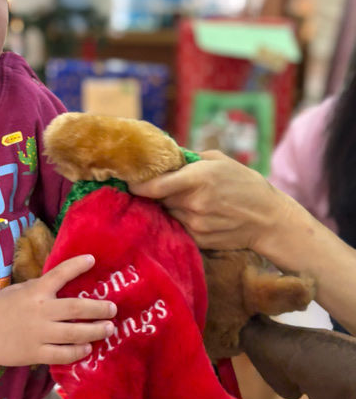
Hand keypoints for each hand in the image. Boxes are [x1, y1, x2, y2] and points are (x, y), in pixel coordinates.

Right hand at [0, 254, 117, 366]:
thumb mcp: (19, 290)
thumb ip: (40, 289)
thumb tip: (62, 284)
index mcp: (35, 291)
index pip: (60, 274)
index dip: (77, 265)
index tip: (92, 259)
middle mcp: (41, 310)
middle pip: (78, 308)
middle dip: (99, 309)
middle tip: (112, 309)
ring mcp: (39, 333)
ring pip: (76, 334)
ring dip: (96, 331)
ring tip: (108, 329)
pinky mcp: (35, 353)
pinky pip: (63, 354)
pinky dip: (78, 351)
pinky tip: (87, 348)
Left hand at [129, 151, 287, 252]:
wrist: (269, 219)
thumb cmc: (245, 184)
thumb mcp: (220, 160)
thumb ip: (190, 159)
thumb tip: (166, 158)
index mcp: (199, 178)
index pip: (157, 186)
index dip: (138, 184)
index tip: (129, 181)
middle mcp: (195, 203)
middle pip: (160, 199)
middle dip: (158, 193)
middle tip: (164, 187)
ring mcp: (196, 224)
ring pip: (168, 213)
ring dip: (170, 207)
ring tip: (186, 200)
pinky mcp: (199, 240)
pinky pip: (179, 227)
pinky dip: (181, 220)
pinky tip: (194, 214)